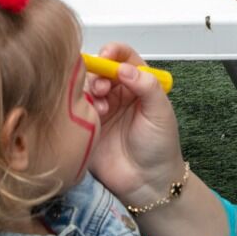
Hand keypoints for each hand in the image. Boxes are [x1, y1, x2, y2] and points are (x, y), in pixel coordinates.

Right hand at [85, 43, 186, 205]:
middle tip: (102, 86)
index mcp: (138, 84)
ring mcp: (100, 109)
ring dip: (90, 89)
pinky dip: (80, 106)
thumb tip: (124, 68)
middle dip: (98, 71)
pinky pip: (76, 108)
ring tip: (101, 106)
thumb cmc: (159, 147)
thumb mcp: (161, 112)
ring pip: (86, 86)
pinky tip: (93, 116)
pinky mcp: (86, 126)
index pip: (123, 57)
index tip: (107, 55)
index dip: (113, 52)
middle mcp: (117, 93)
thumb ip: (147, 85)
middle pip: (100, 69)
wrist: (147, 183)